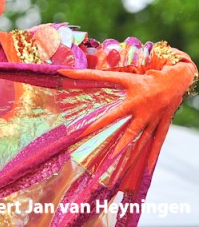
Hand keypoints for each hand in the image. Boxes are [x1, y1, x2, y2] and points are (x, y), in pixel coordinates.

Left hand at [59, 59, 195, 168]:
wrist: (176, 80)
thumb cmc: (143, 78)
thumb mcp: (121, 76)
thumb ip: (92, 75)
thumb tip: (65, 72)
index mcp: (132, 102)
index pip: (110, 116)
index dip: (96, 125)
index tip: (80, 134)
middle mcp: (143, 114)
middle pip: (128, 132)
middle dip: (116, 146)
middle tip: (105, 160)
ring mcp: (154, 121)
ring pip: (142, 141)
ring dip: (132, 154)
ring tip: (120, 168)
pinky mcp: (163, 125)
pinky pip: (158, 144)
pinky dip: (152, 156)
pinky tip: (145, 170)